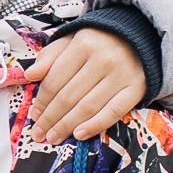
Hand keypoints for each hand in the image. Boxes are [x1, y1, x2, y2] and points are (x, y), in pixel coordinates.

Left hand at [28, 27, 147, 146]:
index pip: (56, 79)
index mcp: (83, 44)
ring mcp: (121, 75)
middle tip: (39, 133)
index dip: (42, 100)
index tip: (34, 115)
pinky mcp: (137, 88)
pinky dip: (95, 125)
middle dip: (50, 118)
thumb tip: (30, 74)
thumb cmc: (101, 40)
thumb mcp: (73, 39)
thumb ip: (51, 55)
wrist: (142, 36)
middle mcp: (103, 59)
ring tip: (54, 137)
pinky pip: (113, 112)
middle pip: (69, 96)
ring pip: (88, 106)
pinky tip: (79, 134)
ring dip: (67, 125)